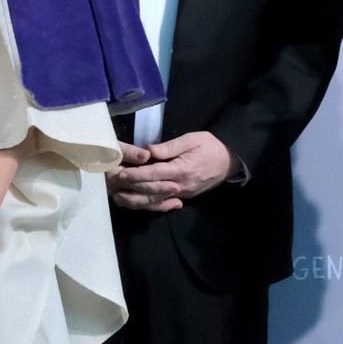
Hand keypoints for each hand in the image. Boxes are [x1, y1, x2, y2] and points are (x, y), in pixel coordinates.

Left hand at [108, 131, 234, 210]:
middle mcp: (180, 185)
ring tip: (118, 197)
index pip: (153, 174)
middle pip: (151, 190)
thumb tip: (148, 151)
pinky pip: (164, 202)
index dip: (135, 175)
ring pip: (156, 200)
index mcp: (181, 170)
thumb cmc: (210, 146)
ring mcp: (183, 193)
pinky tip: (136, 202)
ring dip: (136, 200)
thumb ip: (169, 147)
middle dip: (130, 188)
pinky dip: (150, 203)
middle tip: (112, 184)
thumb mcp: (191, 139)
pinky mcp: (185, 196)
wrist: (231, 161)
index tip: (119, 174)